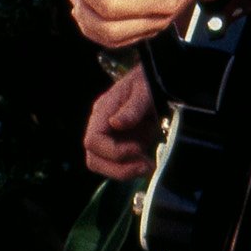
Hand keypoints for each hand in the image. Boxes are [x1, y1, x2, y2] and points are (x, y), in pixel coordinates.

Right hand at [83, 64, 160, 183]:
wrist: (158, 78)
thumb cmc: (149, 80)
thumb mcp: (145, 89)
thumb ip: (132, 107)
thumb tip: (116, 124)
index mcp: (103, 111)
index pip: (93, 141)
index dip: (113, 151)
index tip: (138, 148)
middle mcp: (102, 126)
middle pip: (94, 159)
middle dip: (118, 168)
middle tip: (146, 166)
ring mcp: (112, 137)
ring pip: (104, 165)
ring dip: (125, 171)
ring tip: (148, 166)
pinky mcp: (125, 144)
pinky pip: (120, 164)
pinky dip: (132, 168)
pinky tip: (149, 162)